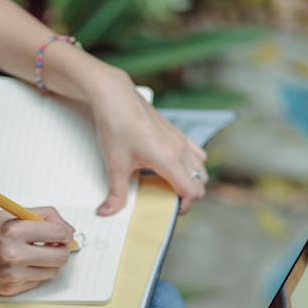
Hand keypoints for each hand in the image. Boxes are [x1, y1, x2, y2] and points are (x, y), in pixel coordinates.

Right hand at [0, 207, 74, 294]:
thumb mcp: (6, 213)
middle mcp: (13, 255)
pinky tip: (23, 262)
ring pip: (52, 272)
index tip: (63, 231)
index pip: (58, 233)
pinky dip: (36, 271)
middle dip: (62, 248)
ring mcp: (13, 276)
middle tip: (55, 242)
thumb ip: (38, 216)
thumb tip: (65, 227)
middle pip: (60, 256)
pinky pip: (37, 281)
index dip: (65, 231)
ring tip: (36, 252)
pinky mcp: (10, 290)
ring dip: (50, 261)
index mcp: (13, 231)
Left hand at [90, 69, 207, 215]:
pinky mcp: (175, 132)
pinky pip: (194, 152)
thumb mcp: (114, 165)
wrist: (115, 96)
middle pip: (200, 181)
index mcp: (168, 160)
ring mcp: (180, 139)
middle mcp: (180, 149)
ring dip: (191, 179)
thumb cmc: (116, 126)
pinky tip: (170, 166)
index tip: (170, 210)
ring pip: (200, 167)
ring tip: (171, 184)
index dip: (184, 205)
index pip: (192, 191)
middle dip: (188, 194)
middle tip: (168, 200)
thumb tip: (107, 212)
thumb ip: (115, 193)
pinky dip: (189, 164)